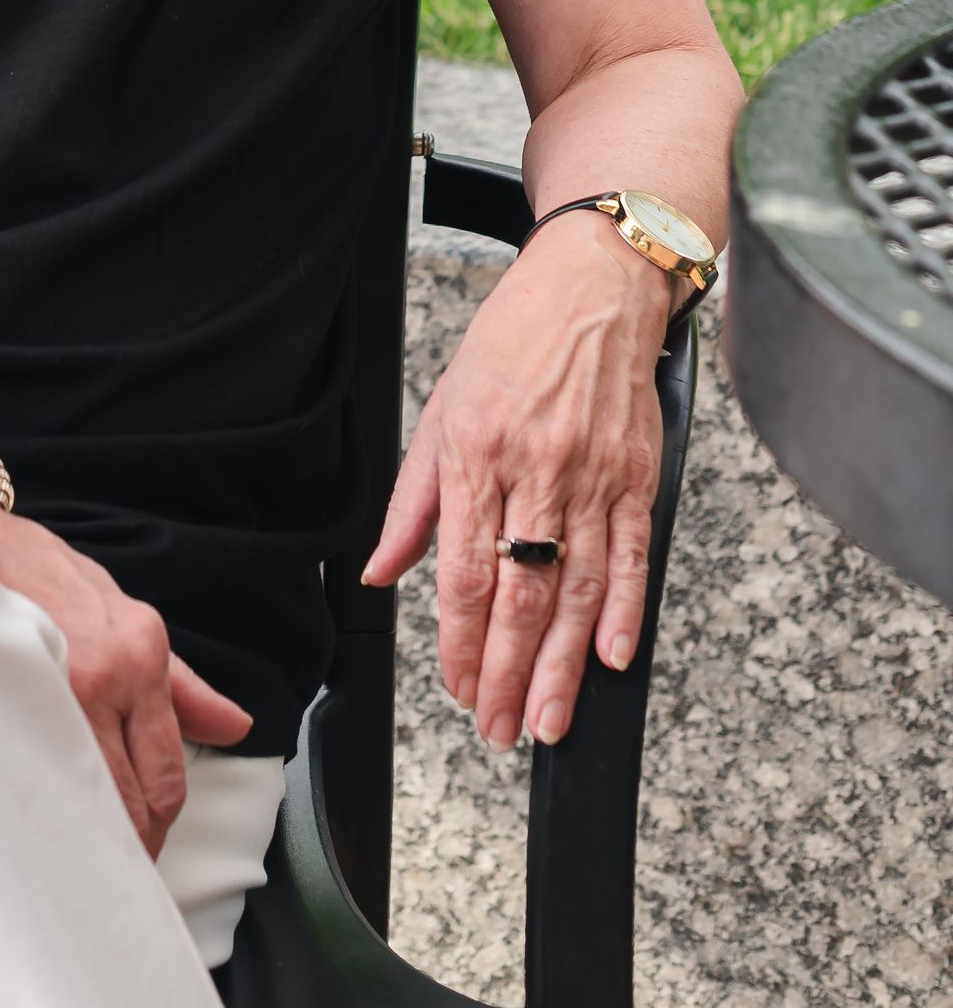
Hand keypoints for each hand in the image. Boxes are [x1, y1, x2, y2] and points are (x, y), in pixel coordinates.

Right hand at [0, 503, 253, 859]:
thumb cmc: (42, 571)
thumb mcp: (122, 611)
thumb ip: (180, 684)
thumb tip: (236, 728)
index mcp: (141, 653)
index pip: (166, 776)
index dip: (156, 829)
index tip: (141, 850)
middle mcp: (108, 672)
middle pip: (132, 801)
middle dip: (126, 849)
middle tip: (108, 870)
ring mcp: (56, 685)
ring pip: (87, 799)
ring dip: (85, 836)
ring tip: (72, 854)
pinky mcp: (6, 690)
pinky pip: (35, 774)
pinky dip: (40, 805)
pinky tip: (31, 818)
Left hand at [359, 216, 669, 749]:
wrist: (593, 285)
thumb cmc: (512, 341)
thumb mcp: (441, 406)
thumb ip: (413, 501)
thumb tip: (378, 569)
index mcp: (475, 453)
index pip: (464, 570)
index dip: (460, 640)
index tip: (458, 688)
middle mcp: (535, 469)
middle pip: (521, 593)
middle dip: (509, 673)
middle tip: (501, 731)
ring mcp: (592, 475)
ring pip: (577, 589)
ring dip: (565, 665)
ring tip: (551, 719)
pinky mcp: (637, 474)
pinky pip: (632, 554)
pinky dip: (626, 611)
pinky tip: (614, 658)